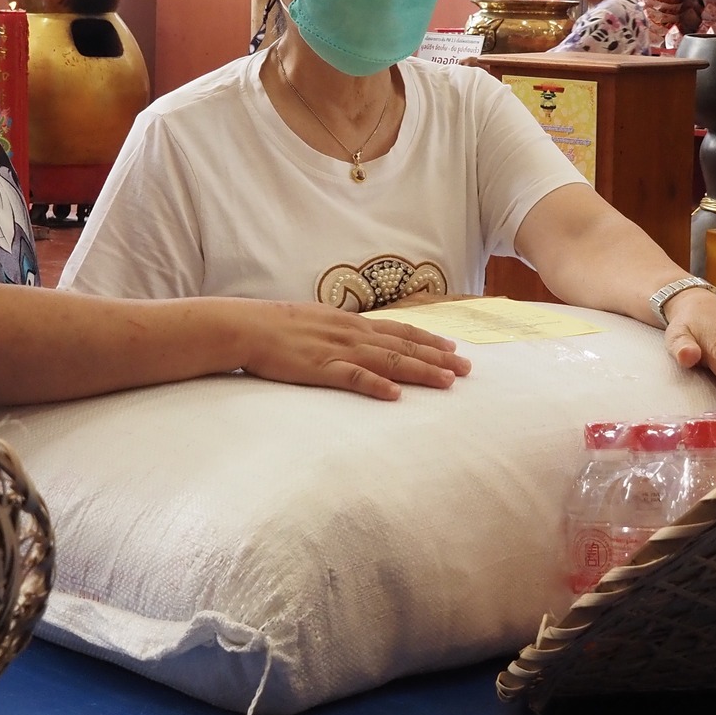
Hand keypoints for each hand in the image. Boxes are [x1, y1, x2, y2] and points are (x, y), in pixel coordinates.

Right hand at [231, 300, 471, 400]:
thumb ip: (341, 330)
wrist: (248, 326)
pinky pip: (353, 378)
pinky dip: (376, 386)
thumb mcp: (318, 320)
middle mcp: (352, 334)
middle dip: (438, 357)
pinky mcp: (320, 368)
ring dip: (420, 371)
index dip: (429, 339)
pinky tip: (396, 394)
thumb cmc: (278, 325)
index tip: (454, 347)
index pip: (399, 330)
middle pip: (404, 346)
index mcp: (351, 323)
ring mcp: (338, 351)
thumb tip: (359, 337)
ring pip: (389, 361)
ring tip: (448, 381)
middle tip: (468, 368)